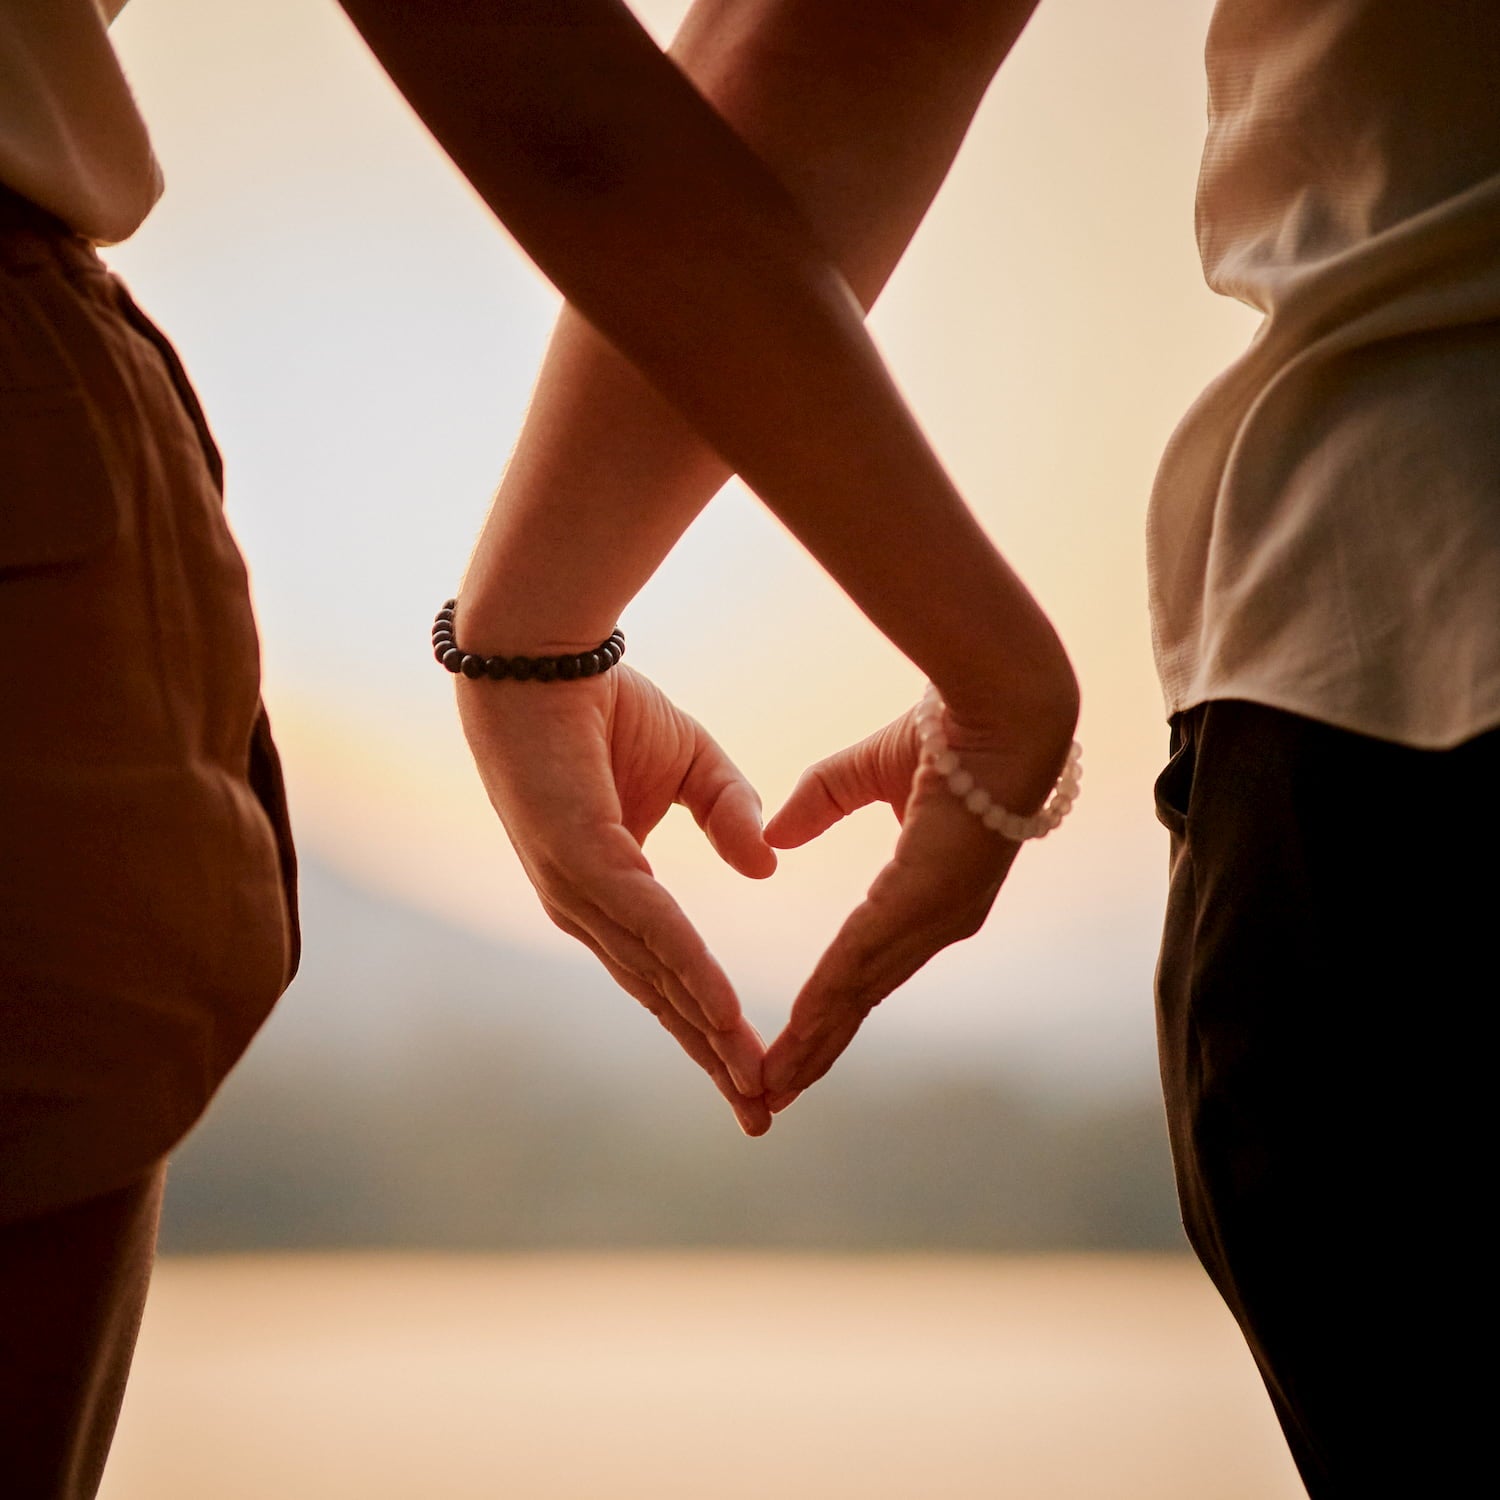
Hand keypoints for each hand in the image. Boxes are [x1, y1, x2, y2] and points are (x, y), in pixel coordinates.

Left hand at [458, 663, 776, 1134]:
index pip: (664, 975)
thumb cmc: (607, 709)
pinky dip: (688, 971)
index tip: (753, 1075)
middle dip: (710, 1061)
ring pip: (655, 977)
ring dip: (706, 1035)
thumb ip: (730, 815)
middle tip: (758, 1116)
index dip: (710, 1028)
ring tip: (753, 1085)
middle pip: (659, 998)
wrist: (544, 653)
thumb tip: (764, 869)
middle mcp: (586, 908)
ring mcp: (577, 890)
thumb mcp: (695, 765)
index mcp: (606, 893)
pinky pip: (647, 926)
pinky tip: (723, 1014)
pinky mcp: (578, 859)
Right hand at [761, 692, 1076, 1107]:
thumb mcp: (866, 771)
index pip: (868, 967)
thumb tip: (776, 836)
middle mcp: (936, 920)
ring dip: (813, 1042)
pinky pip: (863, 957)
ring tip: (772, 1082)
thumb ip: (821, 801)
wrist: (999, 704)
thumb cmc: (949, 732)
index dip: (827, 1010)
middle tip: (772, 1093)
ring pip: (860, 992)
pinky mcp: (929, 897)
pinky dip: (826, 999)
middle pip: (864, 999)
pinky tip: (796, 1031)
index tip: (789, 1046)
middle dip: (816, 1050)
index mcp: (929, 895)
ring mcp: (936, 915)